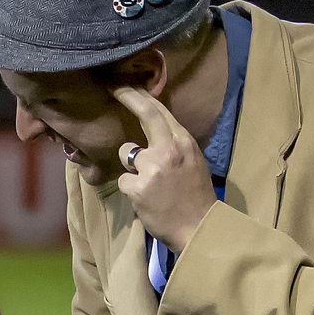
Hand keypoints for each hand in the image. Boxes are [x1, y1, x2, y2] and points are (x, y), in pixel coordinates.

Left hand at [110, 85, 213, 250]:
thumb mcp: (192, 162)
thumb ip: (174, 145)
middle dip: (128, 96)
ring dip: (131, 165)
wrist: (199, 228)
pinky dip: (131, 189)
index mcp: (184, 142)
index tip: (126, 85)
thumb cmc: (195, 197)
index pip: (160, 111)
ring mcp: (152, 167)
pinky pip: (124, 180)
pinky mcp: (138, 187)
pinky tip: (145, 199)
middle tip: (114, 86)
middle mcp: (169, 149)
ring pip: (127, 152)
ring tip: (149, 183)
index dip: (141, 95)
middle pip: (145, 113)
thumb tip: (156, 130)